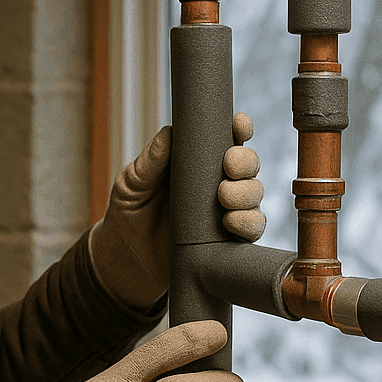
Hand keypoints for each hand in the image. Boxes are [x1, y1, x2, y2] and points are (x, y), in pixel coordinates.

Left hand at [89, 112, 266, 307]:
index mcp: (198, 161)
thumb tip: (168, 133)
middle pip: (248, 165)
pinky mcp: (229, 239)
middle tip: (228, 166)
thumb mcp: (131, 183)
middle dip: (245, 161)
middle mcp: (218, 182)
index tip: (238, 124)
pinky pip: (252, 228)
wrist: (127, 257)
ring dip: (247, 192)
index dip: (239, 129)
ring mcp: (227, 211)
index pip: (226, 139)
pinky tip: (230, 222)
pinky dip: (248, 223)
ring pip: (254, 194)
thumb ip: (149, 162)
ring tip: (224, 197)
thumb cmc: (130, 212)